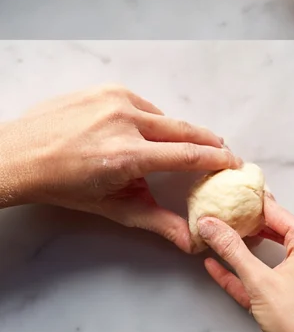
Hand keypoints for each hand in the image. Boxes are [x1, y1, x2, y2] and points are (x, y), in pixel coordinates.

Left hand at [0, 84, 238, 249]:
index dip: (217, 160)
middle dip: (209, 142)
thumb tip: (191, 241)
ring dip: (176, 132)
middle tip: (224, 152)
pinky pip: (142, 104)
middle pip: (185, 130)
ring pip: (164, 117)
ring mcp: (115, 101)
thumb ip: (158, 221)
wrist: (19, 155)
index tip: (235, 164)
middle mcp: (124, 122)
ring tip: (178, 148)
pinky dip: (150, 119)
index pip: (187, 155)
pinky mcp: (106, 90)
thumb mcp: (114, 207)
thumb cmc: (64, 185)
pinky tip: (144, 132)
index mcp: (127, 155)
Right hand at [197, 196, 293, 331]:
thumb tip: (210, 224)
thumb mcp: (259, 281)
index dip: (248, 205)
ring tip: (217, 242)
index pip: (275, 213)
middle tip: (218, 219)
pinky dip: (249, 275)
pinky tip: (220, 270)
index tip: (225, 199)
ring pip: (273, 257)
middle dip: (245, 228)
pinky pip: (273, 279)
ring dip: (244, 252)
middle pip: (275, 232)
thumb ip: (232, 250)